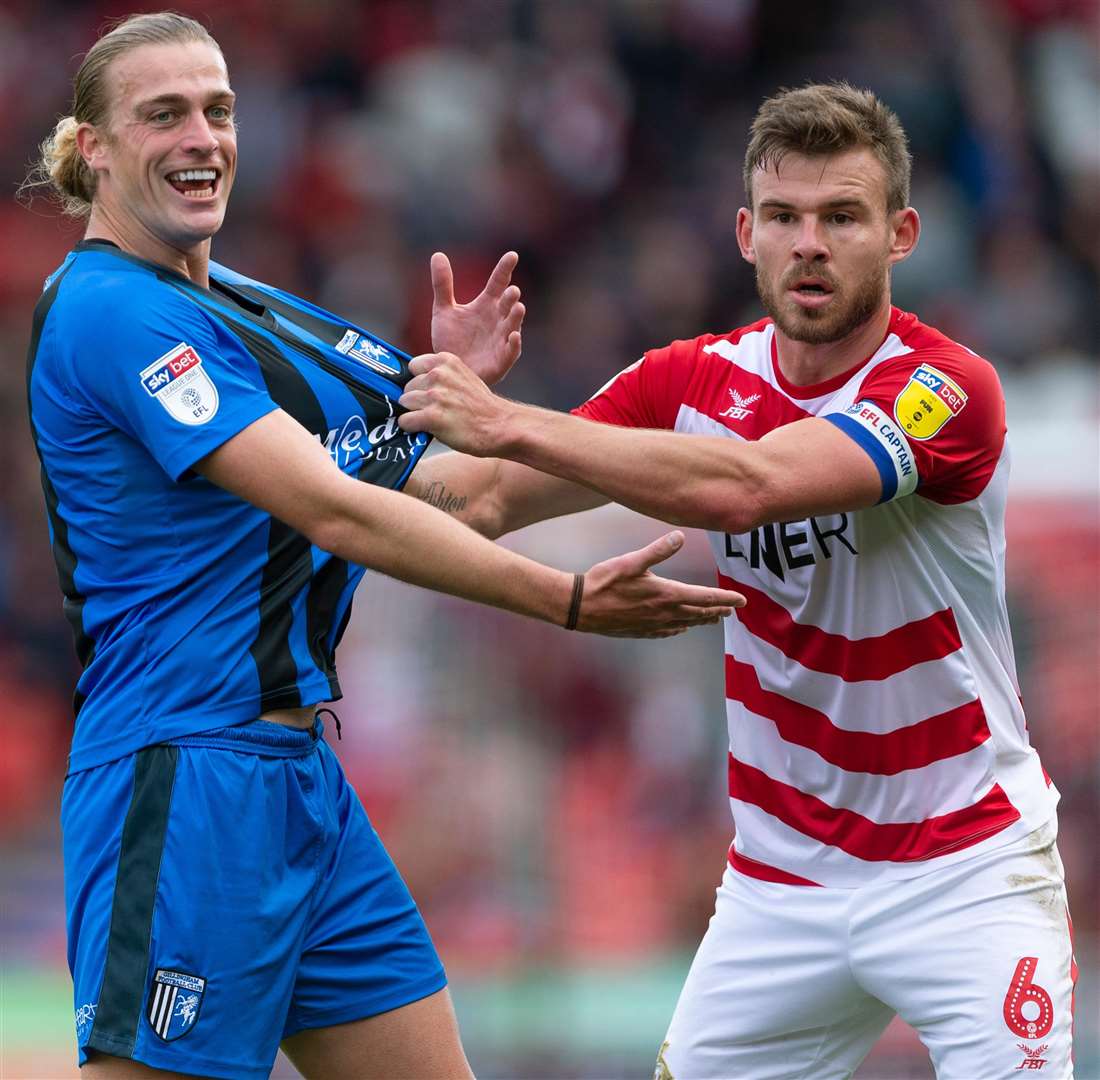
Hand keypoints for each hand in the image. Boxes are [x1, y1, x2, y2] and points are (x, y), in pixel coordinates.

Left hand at [398, 351, 511, 455]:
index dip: (420, 382)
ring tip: (436, 420)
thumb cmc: (481, 407)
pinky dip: (412, 428)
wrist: (500, 427)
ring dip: (415, 414)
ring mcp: (435, 395)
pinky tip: (428, 429)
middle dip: (418, 400)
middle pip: (408, 387)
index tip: (431, 392)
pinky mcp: (432, 416)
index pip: (413, 367)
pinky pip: (405, 421)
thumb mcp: (462, 378)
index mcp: (446, 361)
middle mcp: (439, 374)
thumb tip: (413, 383)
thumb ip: (440, 376)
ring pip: (405, 403)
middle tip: (438, 410)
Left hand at [429, 251, 524, 385]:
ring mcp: (501, 340)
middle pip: (507, 304)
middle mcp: (497, 320)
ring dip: (516, 317)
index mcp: (486, 305)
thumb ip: (442, 285)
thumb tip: (437, 254)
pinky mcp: (501, 360)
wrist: (448, 371)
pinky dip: (513, 344)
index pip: (498, 283)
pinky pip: (510, 351)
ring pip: (513, 326)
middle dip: (511, 298)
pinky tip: (514, 336)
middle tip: (511, 290)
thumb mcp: (443, 311)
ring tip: (518, 307)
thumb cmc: (451, 341)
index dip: (505, 269)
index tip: (512, 256)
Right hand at [575, 531, 745, 637]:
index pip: (704, 597)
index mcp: (666, 594)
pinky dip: (679, 628)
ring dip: (701, 620)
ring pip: (685, 623)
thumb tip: (680, 536)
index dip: (725, 598)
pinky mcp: (640, 630)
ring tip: (713, 618)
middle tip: (733, 609)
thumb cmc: (603, 581)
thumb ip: (657, 550)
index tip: (742, 601)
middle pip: (698, 612)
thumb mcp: (631, 561)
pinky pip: (666, 631)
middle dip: (717, 610)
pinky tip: (680, 628)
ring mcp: (652, 624)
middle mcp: (663, 613)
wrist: (579, 607)